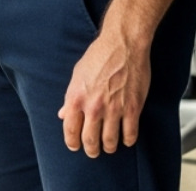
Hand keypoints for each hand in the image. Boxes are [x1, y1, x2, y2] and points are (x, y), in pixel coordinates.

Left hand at [58, 26, 150, 156]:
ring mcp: (114, 109)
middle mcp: (93, 107)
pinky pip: (130, 134)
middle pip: (90, 141)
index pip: (70, 131)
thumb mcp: (77, 74)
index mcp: (76, 98)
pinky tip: (126, 139)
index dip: (72, 143)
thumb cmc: (100, 55)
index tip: (75, 146)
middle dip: (91, 150)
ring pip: (110, 141)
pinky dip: (127, 140)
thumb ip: (70, 97)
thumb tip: (63, 114)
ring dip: (109, 147)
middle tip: (93, 151)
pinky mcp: (132, 108)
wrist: (123, 44)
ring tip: (109, 146)